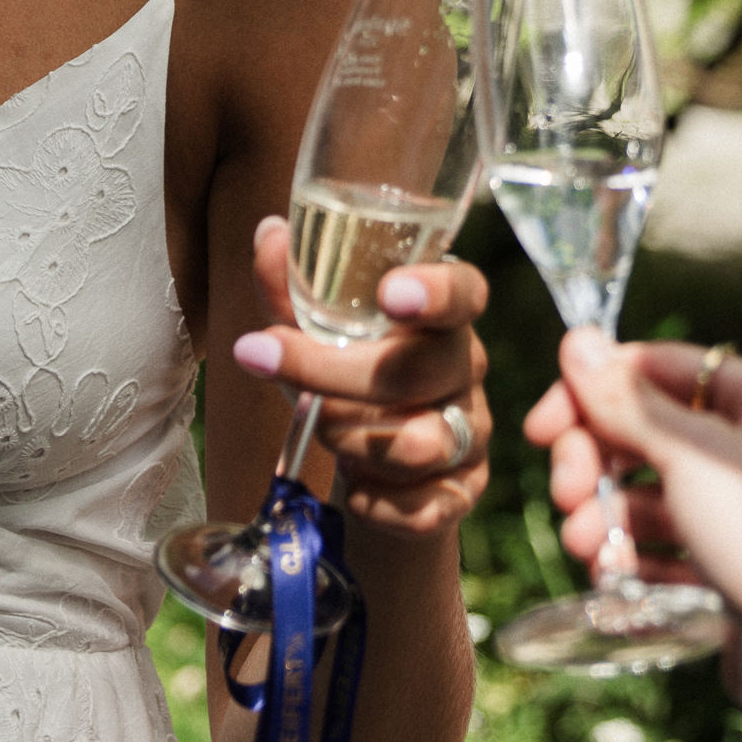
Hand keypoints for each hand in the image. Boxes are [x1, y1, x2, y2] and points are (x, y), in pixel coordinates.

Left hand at [231, 214, 490, 542]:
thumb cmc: (349, 379)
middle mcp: (466, 368)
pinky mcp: (464, 491)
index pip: (463, 291)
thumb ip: (295, 289)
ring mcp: (471, 432)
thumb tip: (270, 234)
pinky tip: (356, 487)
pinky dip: (373, 500)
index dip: (433, 292)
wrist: (378, 468)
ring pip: (419, 443)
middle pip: (417, 371)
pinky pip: (421, 506)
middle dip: (336, 379)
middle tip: (289, 383)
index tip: (391, 293)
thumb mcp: (320, 335)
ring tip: (323, 432)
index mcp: (442, 316)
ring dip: (350, 440)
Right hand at [525, 332, 741, 617]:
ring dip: (608, 517)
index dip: (596, 393)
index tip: (542, 427)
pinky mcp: (737, 566)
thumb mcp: (691, 454)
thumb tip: (579, 342)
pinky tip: (612, 577)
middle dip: (597, 465)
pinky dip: (636, 558)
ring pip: (655, 496)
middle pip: (652, 434)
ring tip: (584, 547)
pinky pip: (672, 549)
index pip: (663, 370)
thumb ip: (628, 403)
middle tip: (567, 494)